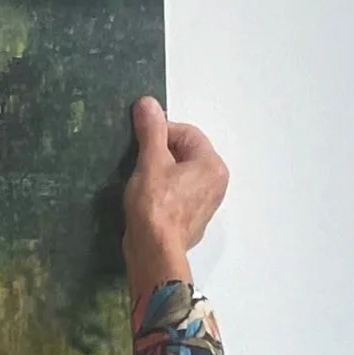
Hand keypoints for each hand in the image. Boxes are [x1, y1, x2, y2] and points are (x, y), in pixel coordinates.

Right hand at [123, 96, 226, 298]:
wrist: (154, 252)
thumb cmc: (155, 205)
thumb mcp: (150, 161)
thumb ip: (151, 130)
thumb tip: (148, 102)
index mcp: (212, 165)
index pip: (185, 133)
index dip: (159, 133)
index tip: (138, 143)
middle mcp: (216, 183)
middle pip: (184, 152)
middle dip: (160, 153)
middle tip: (137, 163)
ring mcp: (206, 204)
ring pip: (180, 174)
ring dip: (159, 171)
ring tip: (140, 181)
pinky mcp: (192, 220)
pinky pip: (178, 194)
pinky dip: (163, 191)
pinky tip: (146, 198)